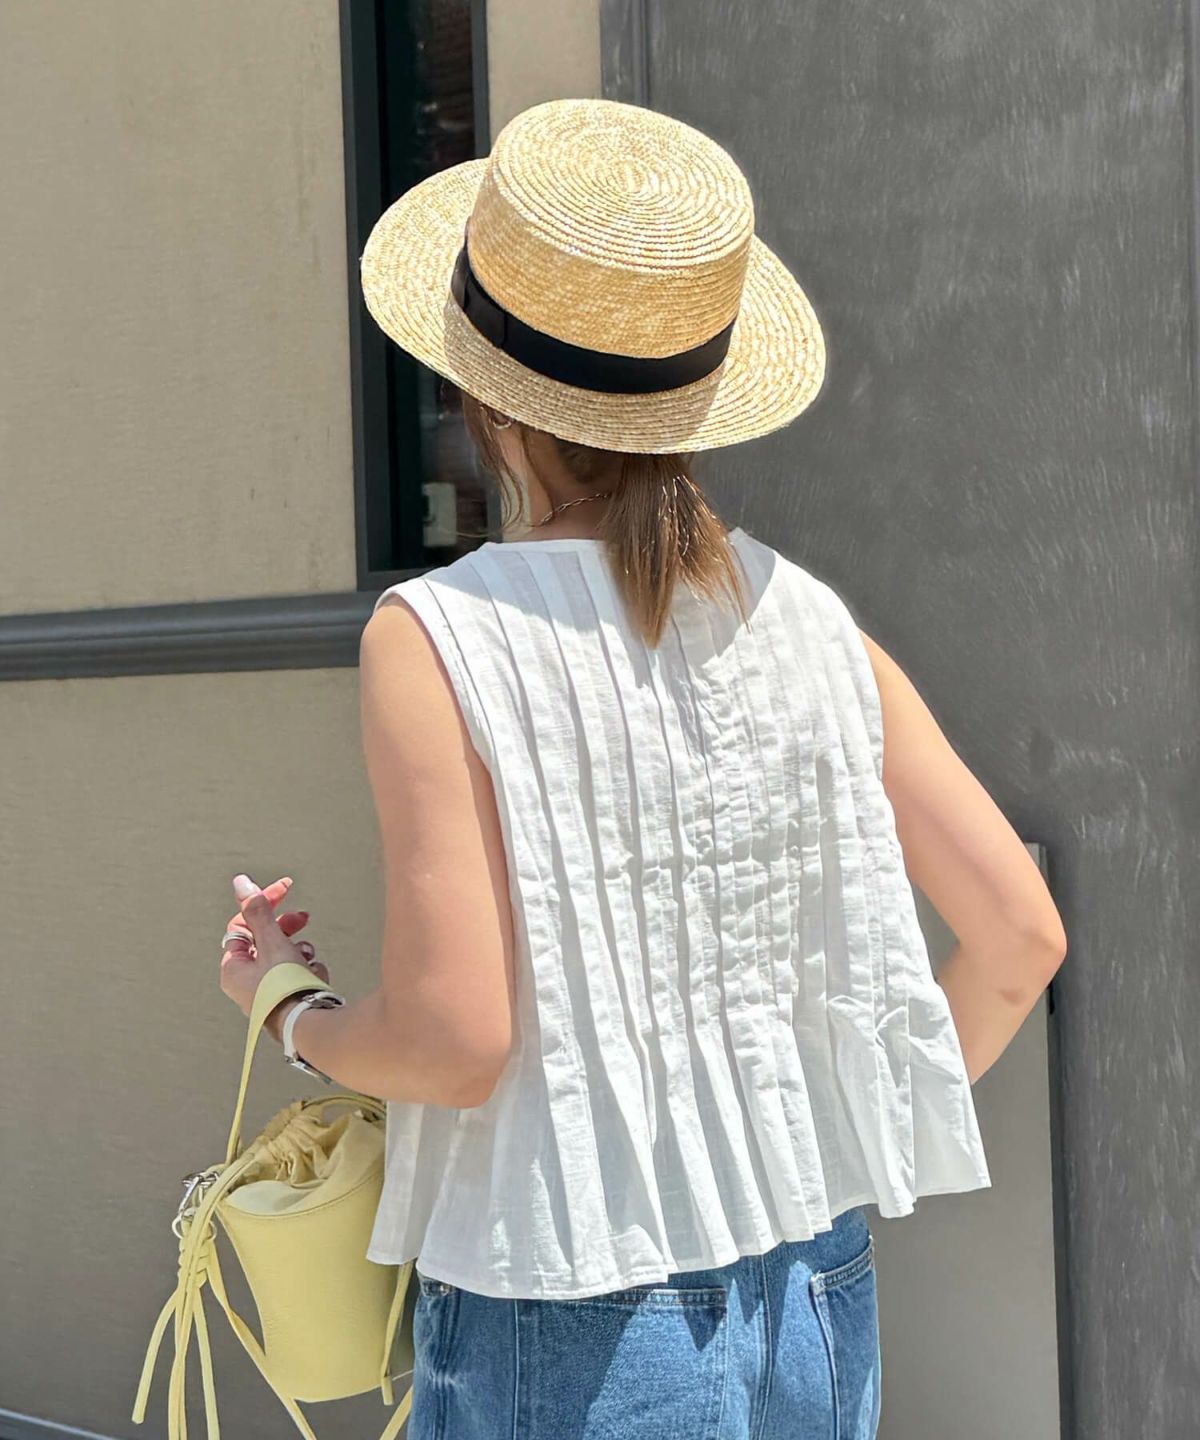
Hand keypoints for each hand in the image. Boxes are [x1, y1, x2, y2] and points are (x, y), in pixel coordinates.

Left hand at [219, 873, 331, 1038]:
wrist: (308, 1025)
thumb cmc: (285, 989)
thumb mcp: (272, 942)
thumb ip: (258, 911)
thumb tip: (241, 884)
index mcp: (234, 968)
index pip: (243, 923)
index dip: (264, 903)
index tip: (284, 889)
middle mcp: (246, 982)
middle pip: (265, 940)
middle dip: (287, 930)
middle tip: (302, 918)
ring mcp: (267, 992)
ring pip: (285, 957)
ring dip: (301, 952)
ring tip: (307, 960)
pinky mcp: (287, 999)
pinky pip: (297, 974)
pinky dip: (308, 970)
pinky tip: (314, 977)